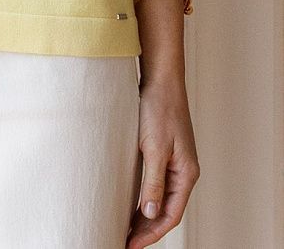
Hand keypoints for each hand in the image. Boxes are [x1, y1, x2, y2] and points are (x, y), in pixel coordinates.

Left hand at [126, 75, 200, 247]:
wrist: (161, 80)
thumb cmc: (159, 110)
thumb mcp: (154, 148)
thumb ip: (153, 181)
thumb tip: (149, 214)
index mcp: (186, 174)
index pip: (170, 215)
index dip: (151, 233)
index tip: (131, 245)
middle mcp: (184, 172)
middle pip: (166, 210)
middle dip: (147, 229)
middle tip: (124, 241)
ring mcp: (175, 162)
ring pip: (161, 198)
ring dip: (145, 215)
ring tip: (125, 229)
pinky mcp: (164, 153)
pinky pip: (156, 183)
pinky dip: (144, 197)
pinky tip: (131, 202)